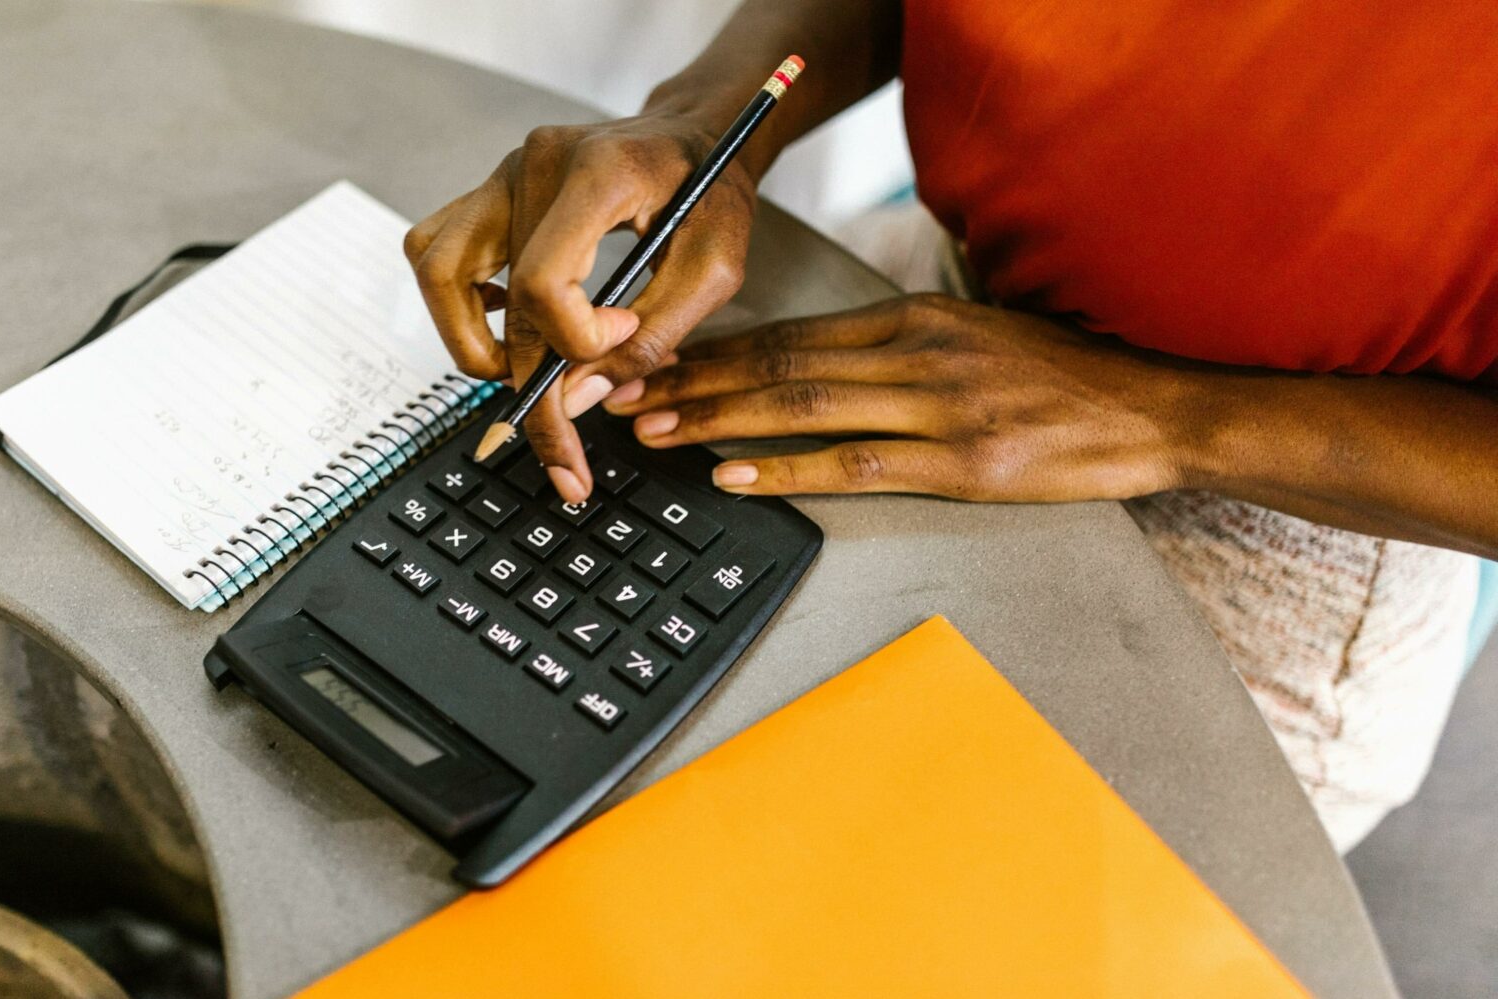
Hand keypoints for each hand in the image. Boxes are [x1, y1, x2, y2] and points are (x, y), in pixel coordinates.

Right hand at [403, 112, 755, 501]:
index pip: (543, 281)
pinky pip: (435, 250)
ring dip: (469, 341)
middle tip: (563, 454)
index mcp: (597, 174)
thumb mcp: (713, 269)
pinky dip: (458, 302)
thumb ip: (652, 338)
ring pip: (437, 271)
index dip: (574, 338)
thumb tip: (577, 402)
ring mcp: (502, 173)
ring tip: (520, 379)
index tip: (620, 338)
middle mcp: (534, 165)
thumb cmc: (710, 192)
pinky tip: (507, 322)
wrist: (697, 133)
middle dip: (530, 390)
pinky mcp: (490, 189)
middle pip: (499, 298)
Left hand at [603, 294, 1195, 499]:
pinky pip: (856, 465)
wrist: (1151, 411)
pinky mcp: (963, 464)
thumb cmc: (1058, 377)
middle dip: (692, 382)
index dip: (714, 350)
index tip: (657, 364)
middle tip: (624, 397)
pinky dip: (786, 470)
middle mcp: (918, 352)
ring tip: (657, 432)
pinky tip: (735, 475)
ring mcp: (940, 407)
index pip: (791, 332)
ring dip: (718, 421)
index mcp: (915, 317)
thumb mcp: (973, 334)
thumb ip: (897, 344)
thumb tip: (816, 362)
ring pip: (804, 407)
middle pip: (780, 364)